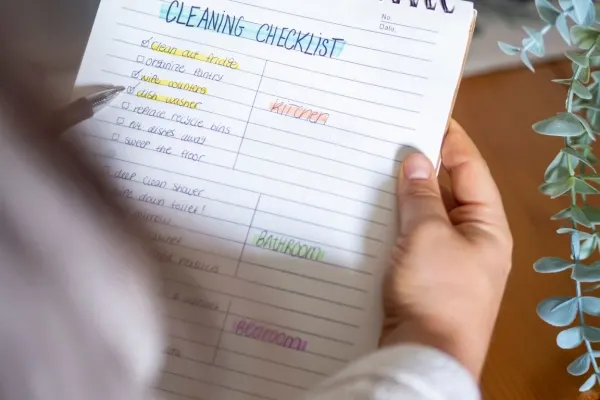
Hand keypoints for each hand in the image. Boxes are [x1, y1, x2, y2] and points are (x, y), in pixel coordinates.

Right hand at [381, 120, 512, 378]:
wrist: (422, 355)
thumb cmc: (436, 292)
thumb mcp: (428, 236)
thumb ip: (421, 197)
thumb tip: (417, 159)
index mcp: (487, 227)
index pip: (471, 170)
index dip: (451, 140)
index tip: (427, 114)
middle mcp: (470, 241)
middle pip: (446, 192)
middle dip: (421, 167)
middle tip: (391, 140)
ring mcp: (444, 259)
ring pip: (423, 215)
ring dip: (403, 195)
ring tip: (375, 168)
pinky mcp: (421, 276)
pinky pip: (408, 238)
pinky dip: (393, 222)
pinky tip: (369, 209)